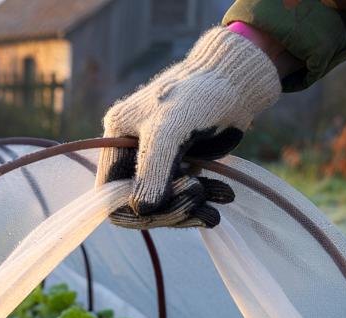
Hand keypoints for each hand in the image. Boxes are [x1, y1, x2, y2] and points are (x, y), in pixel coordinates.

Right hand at [97, 26, 280, 228]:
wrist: (237, 79)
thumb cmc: (198, 95)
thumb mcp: (169, 131)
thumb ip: (152, 170)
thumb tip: (141, 211)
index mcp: (117, 137)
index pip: (108, 191)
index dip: (129, 208)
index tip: (158, 210)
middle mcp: (133, 151)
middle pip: (138, 202)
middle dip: (168, 207)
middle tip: (199, 197)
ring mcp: (159, 160)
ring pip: (165, 204)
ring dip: (192, 207)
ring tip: (221, 197)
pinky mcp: (183, 165)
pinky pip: (186, 197)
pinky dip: (205, 200)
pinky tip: (224, 196)